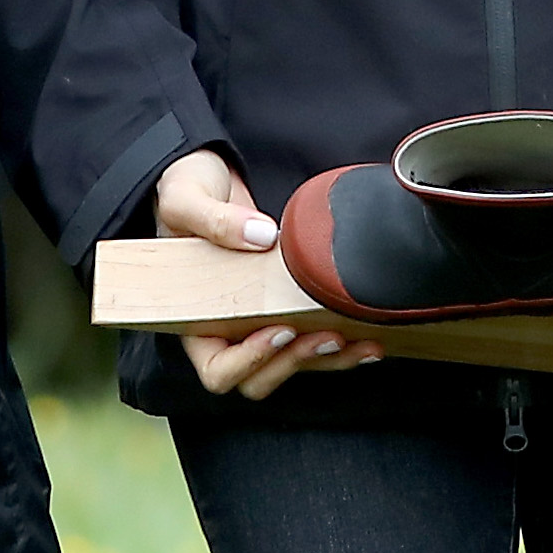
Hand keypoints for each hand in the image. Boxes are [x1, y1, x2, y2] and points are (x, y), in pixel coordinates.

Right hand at [153, 149, 379, 399]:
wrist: (210, 173)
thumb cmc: (186, 192)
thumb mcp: (185, 199)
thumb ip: (214, 220)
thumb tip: (259, 235)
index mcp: (195, 318)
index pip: (218, 369)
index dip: (250, 360)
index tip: (279, 328)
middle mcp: (228, 330)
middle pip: (260, 378)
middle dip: (297, 362)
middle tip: (328, 336)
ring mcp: (261, 322)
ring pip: (294, 365)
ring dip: (329, 361)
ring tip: (361, 343)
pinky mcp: (288, 307)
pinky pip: (312, 340)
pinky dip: (342, 346)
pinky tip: (367, 337)